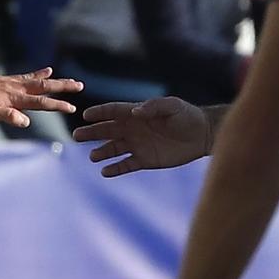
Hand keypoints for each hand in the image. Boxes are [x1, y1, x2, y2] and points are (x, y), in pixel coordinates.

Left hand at [0, 66, 81, 127]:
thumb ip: (7, 116)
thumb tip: (25, 122)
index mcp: (15, 99)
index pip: (41, 103)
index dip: (57, 105)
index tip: (72, 107)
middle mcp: (18, 89)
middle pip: (45, 87)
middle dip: (63, 88)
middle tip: (80, 85)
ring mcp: (14, 83)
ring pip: (40, 81)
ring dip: (56, 81)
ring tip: (70, 80)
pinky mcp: (8, 80)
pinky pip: (28, 76)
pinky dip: (40, 73)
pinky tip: (48, 70)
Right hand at [72, 97, 214, 175]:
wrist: (201, 135)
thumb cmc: (186, 116)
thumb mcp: (172, 106)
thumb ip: (153, 107)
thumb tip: (134, 112)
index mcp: (136, 113)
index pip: (113, 112)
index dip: (99, 113)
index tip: (86, 115)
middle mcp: (133, 129)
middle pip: (107, 131)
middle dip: (92, 133)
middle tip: (77, 136)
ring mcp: (137, 145)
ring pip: (113, 149)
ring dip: (101, 152)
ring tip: (93, 156)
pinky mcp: (144, 160)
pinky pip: (126, 164)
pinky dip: (115, 168)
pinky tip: (105, 171)